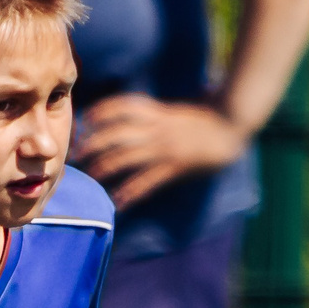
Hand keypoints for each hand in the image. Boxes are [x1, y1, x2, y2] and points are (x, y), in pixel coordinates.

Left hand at [73, 95, 245, 209]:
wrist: (232, 123)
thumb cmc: (208, 116)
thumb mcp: (178, 110)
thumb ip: (158, 114)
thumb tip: (142, 116)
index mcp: (157, 111)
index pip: (121, 106)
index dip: (100, 111)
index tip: (84, 119)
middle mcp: (156, 127)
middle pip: (116, 133)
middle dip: (93, 143)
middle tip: (76, 155)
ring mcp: (165, 147)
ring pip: (126, 157)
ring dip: (105, 168)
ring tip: (91, 178)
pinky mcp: (174, 166)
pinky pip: (147, 181)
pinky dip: (130, 192)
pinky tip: (118, 201)